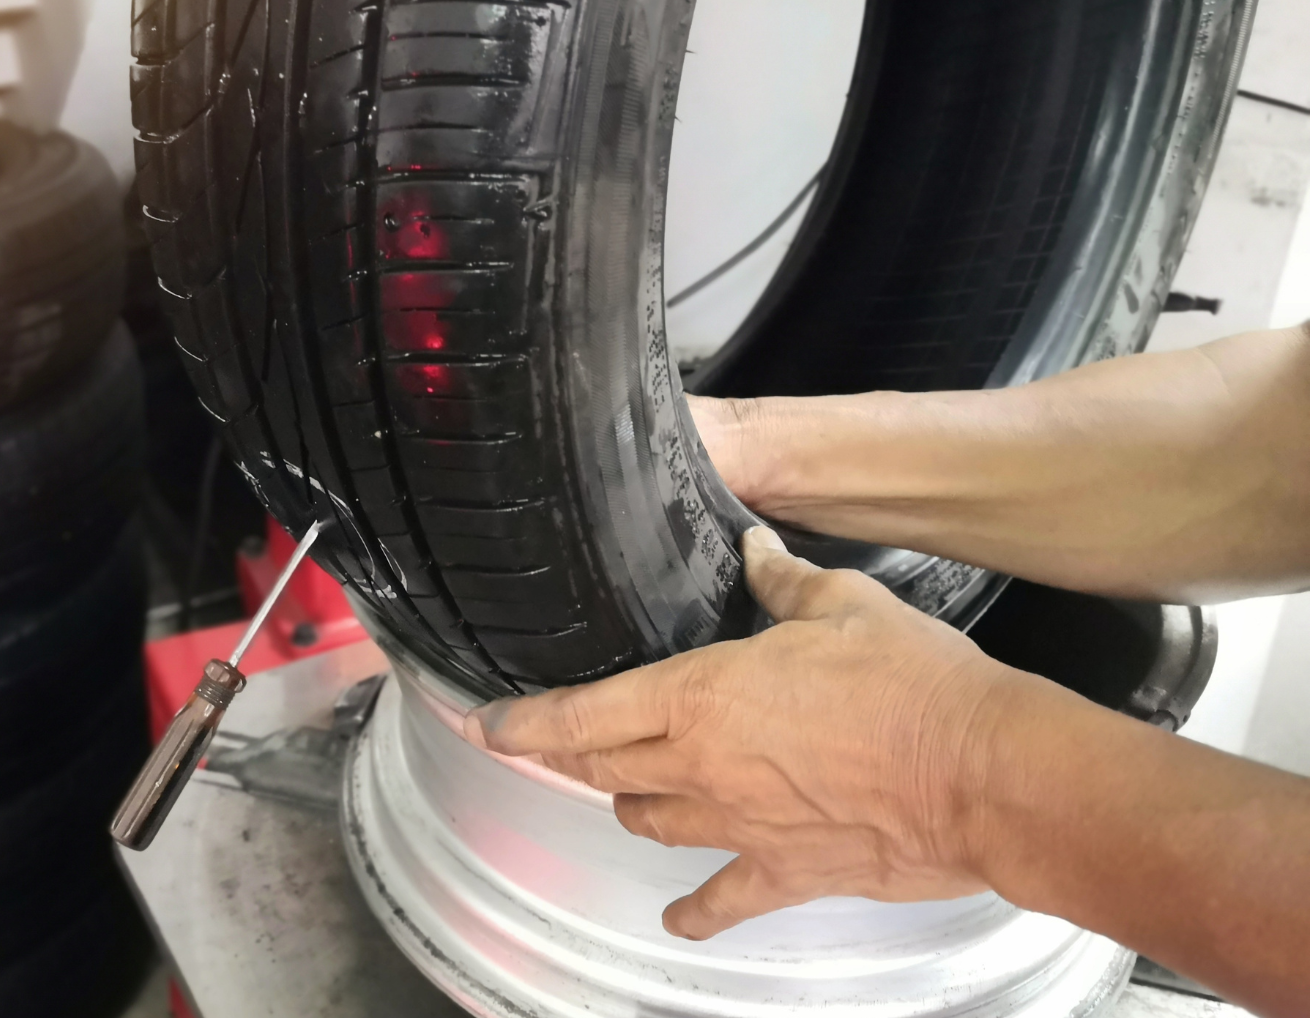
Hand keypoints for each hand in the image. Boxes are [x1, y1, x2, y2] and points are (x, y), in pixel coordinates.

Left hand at [463, 526, 1025, 939]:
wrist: (981, 774)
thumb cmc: (912, 685)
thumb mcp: (842, 605)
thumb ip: (783, 581)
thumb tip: (756, 549)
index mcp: (701, 696)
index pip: (584, 712)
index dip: (524, 720)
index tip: (483, 722)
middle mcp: (703, 767)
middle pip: (602, 766)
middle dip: (561, 753)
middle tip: (538, 745)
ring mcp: (738, 826)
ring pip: (646, 820)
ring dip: (627, 802)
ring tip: (622, 788)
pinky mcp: (783, 873)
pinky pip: (719, 900)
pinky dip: (695, 908)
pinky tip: (681, 915)